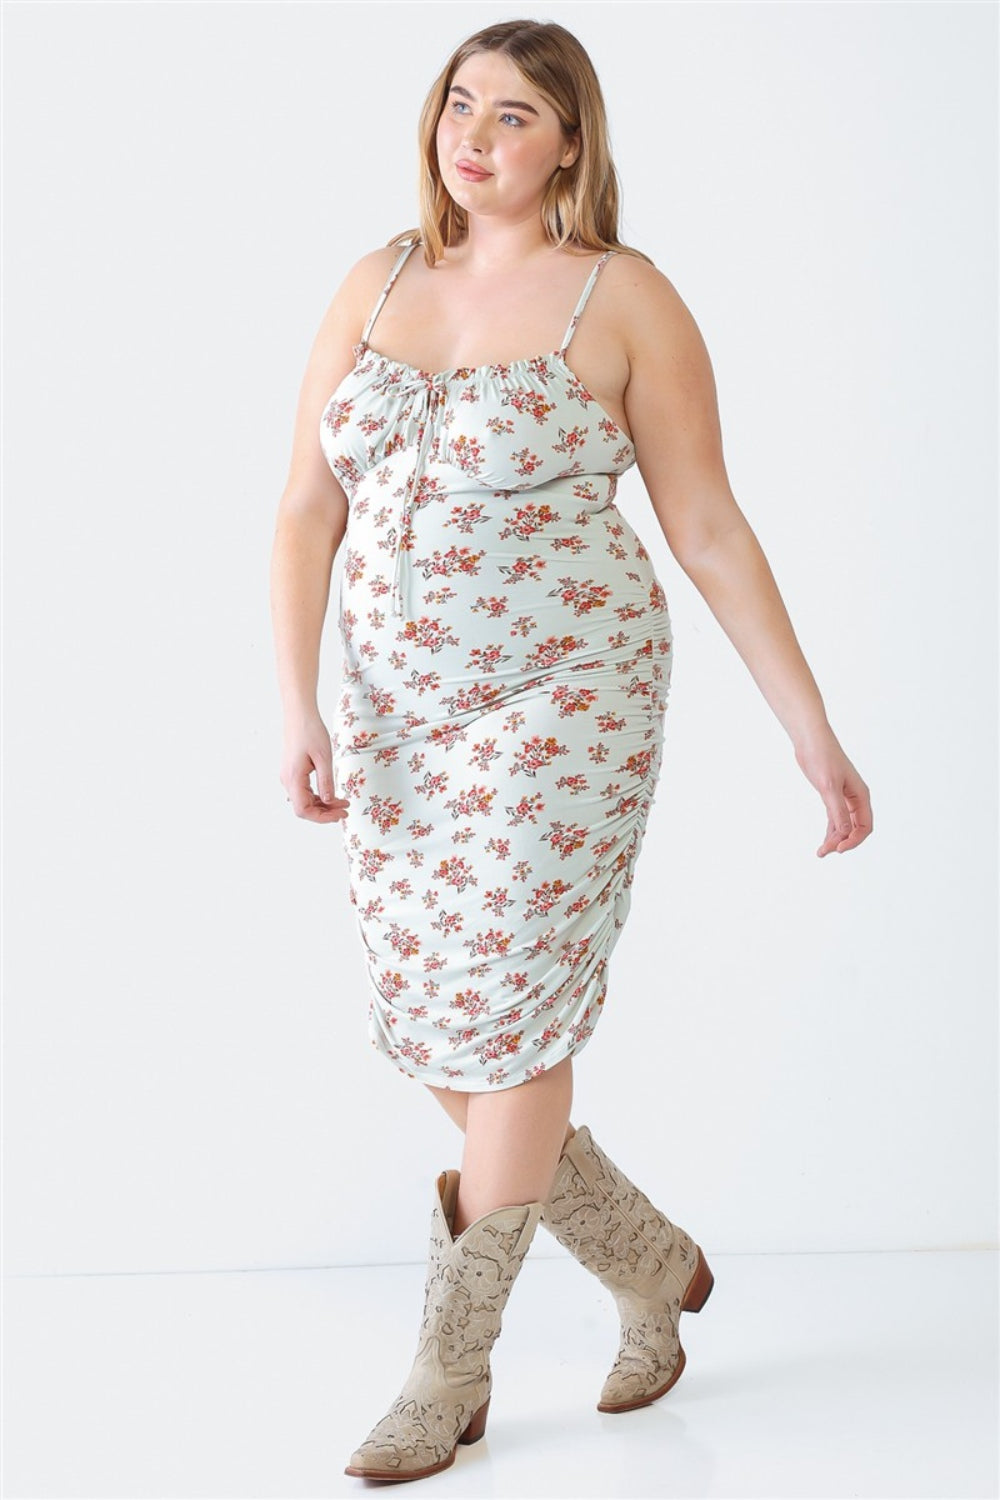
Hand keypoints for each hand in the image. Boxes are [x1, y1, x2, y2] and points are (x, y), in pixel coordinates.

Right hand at [280, 712, 349, 824]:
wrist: (299, 714)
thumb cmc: (311, 731)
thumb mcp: (323, 757)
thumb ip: (326, 781)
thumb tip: (330, 801)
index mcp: (293, 778)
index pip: (304, 810)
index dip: (322, 817)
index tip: (340, 815)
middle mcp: (288, 780)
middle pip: (304, 808)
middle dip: (325, 812)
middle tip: (345, 810)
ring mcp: (289, 776)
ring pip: (304, 801)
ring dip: (323, 805)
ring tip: (343, 803)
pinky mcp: (293, 772)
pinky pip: (304, 791)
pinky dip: (318, 796)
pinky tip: (332, 794)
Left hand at [794, 727, 872, 856]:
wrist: (810, 740)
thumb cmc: (822, 758)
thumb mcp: (829, 786)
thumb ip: (837, 810)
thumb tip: (846, 832)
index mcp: (861, 795)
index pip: (865, 825)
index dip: (854, 840)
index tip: (839, 849)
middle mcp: (855, 798)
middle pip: (855, 828)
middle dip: (842, 841)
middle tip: (824, 852)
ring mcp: (843, 798)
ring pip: (844, 825)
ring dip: (835, 839)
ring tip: (821, 852)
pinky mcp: (831, 796)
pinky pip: (835, 819)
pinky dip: (830, 831)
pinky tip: (823, 842)